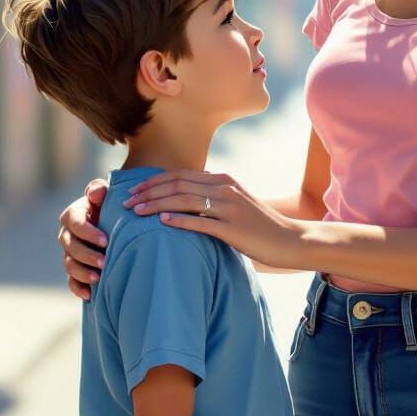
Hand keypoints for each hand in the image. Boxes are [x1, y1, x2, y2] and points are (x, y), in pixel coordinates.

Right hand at [58, 179, 108, 299]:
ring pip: (69, 265)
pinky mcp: (74, 267)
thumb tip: (97, 193)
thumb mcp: (105, 193)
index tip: (106, 241)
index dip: (88, 232)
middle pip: (70, 247)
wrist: (113, 219)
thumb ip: (98, 190)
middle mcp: (67, 234)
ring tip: (98, 278)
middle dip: (86, 255)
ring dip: (82, 273)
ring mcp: (69, 253)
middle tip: (104, 262)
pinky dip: (77, 288)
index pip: (74, 223)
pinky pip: (70, 280)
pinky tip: (88, 295)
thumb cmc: (109, 204)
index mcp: (72, 215)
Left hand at [122, 170, 302, 268]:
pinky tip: (162, 223)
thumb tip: (186, 198)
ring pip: (184, 200)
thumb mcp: (236, 203)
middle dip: (148, 192)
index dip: (155, 181)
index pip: (181, 175)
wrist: (289, 240)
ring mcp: (229, 207)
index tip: (135, 190)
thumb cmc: (260, 226)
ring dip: (156, 205)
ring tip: (136, 212)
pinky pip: (200, 222)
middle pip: (178, 184)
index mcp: (223, 180)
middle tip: (126, 202)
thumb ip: (213, 196)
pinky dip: (179, 220)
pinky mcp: (232, 228)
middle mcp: (225, 188)